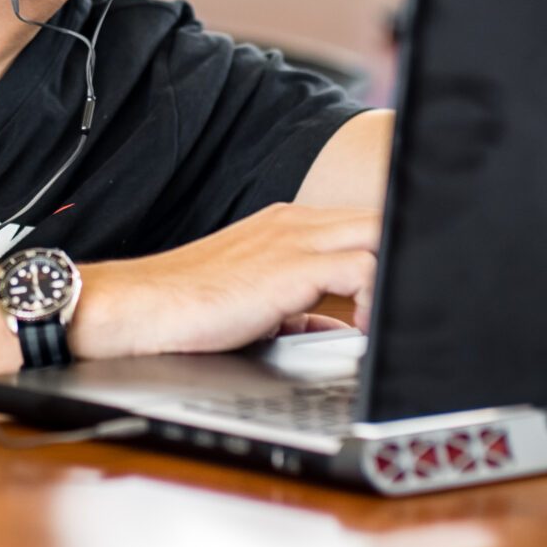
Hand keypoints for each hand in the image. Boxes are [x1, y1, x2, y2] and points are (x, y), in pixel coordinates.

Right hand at [72, 202, 379, 361]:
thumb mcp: (256, 304)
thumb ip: (299, 307)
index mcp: (286, 225)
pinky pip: (365, 266)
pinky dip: (375, 298)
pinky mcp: (293, 266)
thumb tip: (332, 326)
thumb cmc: (188, 308)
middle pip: (379, 217)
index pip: (359, 222)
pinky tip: (362, 329)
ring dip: (392, 276)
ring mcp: (295, 239)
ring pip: (380, 232)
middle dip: (402, 254)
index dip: (390, 250)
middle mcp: (294, 222)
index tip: (400, 287)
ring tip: (383, 319)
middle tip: (405, 300)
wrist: (142, 307)